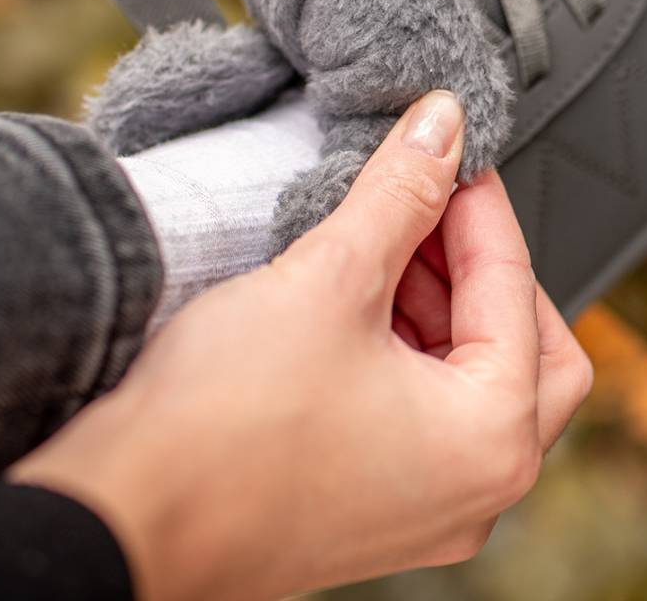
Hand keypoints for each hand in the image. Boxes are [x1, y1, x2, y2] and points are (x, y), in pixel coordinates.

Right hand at [12, 91, 592, 600]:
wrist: (122, 518)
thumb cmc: (221, 427)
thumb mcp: (332, 277)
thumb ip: (401, 193)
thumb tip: (441, 127)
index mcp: (490, 439)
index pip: (513, 286)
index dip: (479, 204)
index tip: (450, 152)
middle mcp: (475, 490)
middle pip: (523, 345)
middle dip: (479, 264)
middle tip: (431, 204)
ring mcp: (425, 505)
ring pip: (471, 377)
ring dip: (438, 300)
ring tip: (385, 239)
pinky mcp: (374, 502)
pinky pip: (424, 409)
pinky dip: (406, 345)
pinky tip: (357, 296)